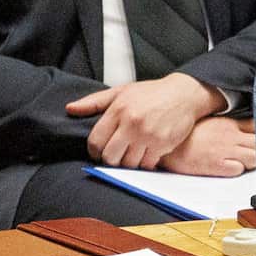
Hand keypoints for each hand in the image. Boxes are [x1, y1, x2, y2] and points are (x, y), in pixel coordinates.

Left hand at [66, 72, 226, 169]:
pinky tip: (147, 151)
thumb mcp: (122, 91)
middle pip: (110, 157)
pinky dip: (145, 162)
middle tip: (117, 153)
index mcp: (119, 110)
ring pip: (128, 163)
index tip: (100, 150)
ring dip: (128, 161)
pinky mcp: (163, 143)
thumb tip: (70, 109)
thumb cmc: (152, 93)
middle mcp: (132, 123)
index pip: (95, 141)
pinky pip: (147, 164)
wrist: (185, 93)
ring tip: (132, 151)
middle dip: (111, 158)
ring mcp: (148, 135)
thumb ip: (94, 102)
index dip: (95, 150)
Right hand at [160, 117, 255, 176]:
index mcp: (229, 124)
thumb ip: (228, 124)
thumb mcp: (210, 122)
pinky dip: (239, 170)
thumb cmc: (186, 135)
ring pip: (254, 157)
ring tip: (248, 162)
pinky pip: (238, 169)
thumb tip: (242, 127)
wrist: (168, 146)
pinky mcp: (217, 165)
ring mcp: (225, 151)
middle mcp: (230, 137)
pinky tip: (234, 168)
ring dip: (254, 161)